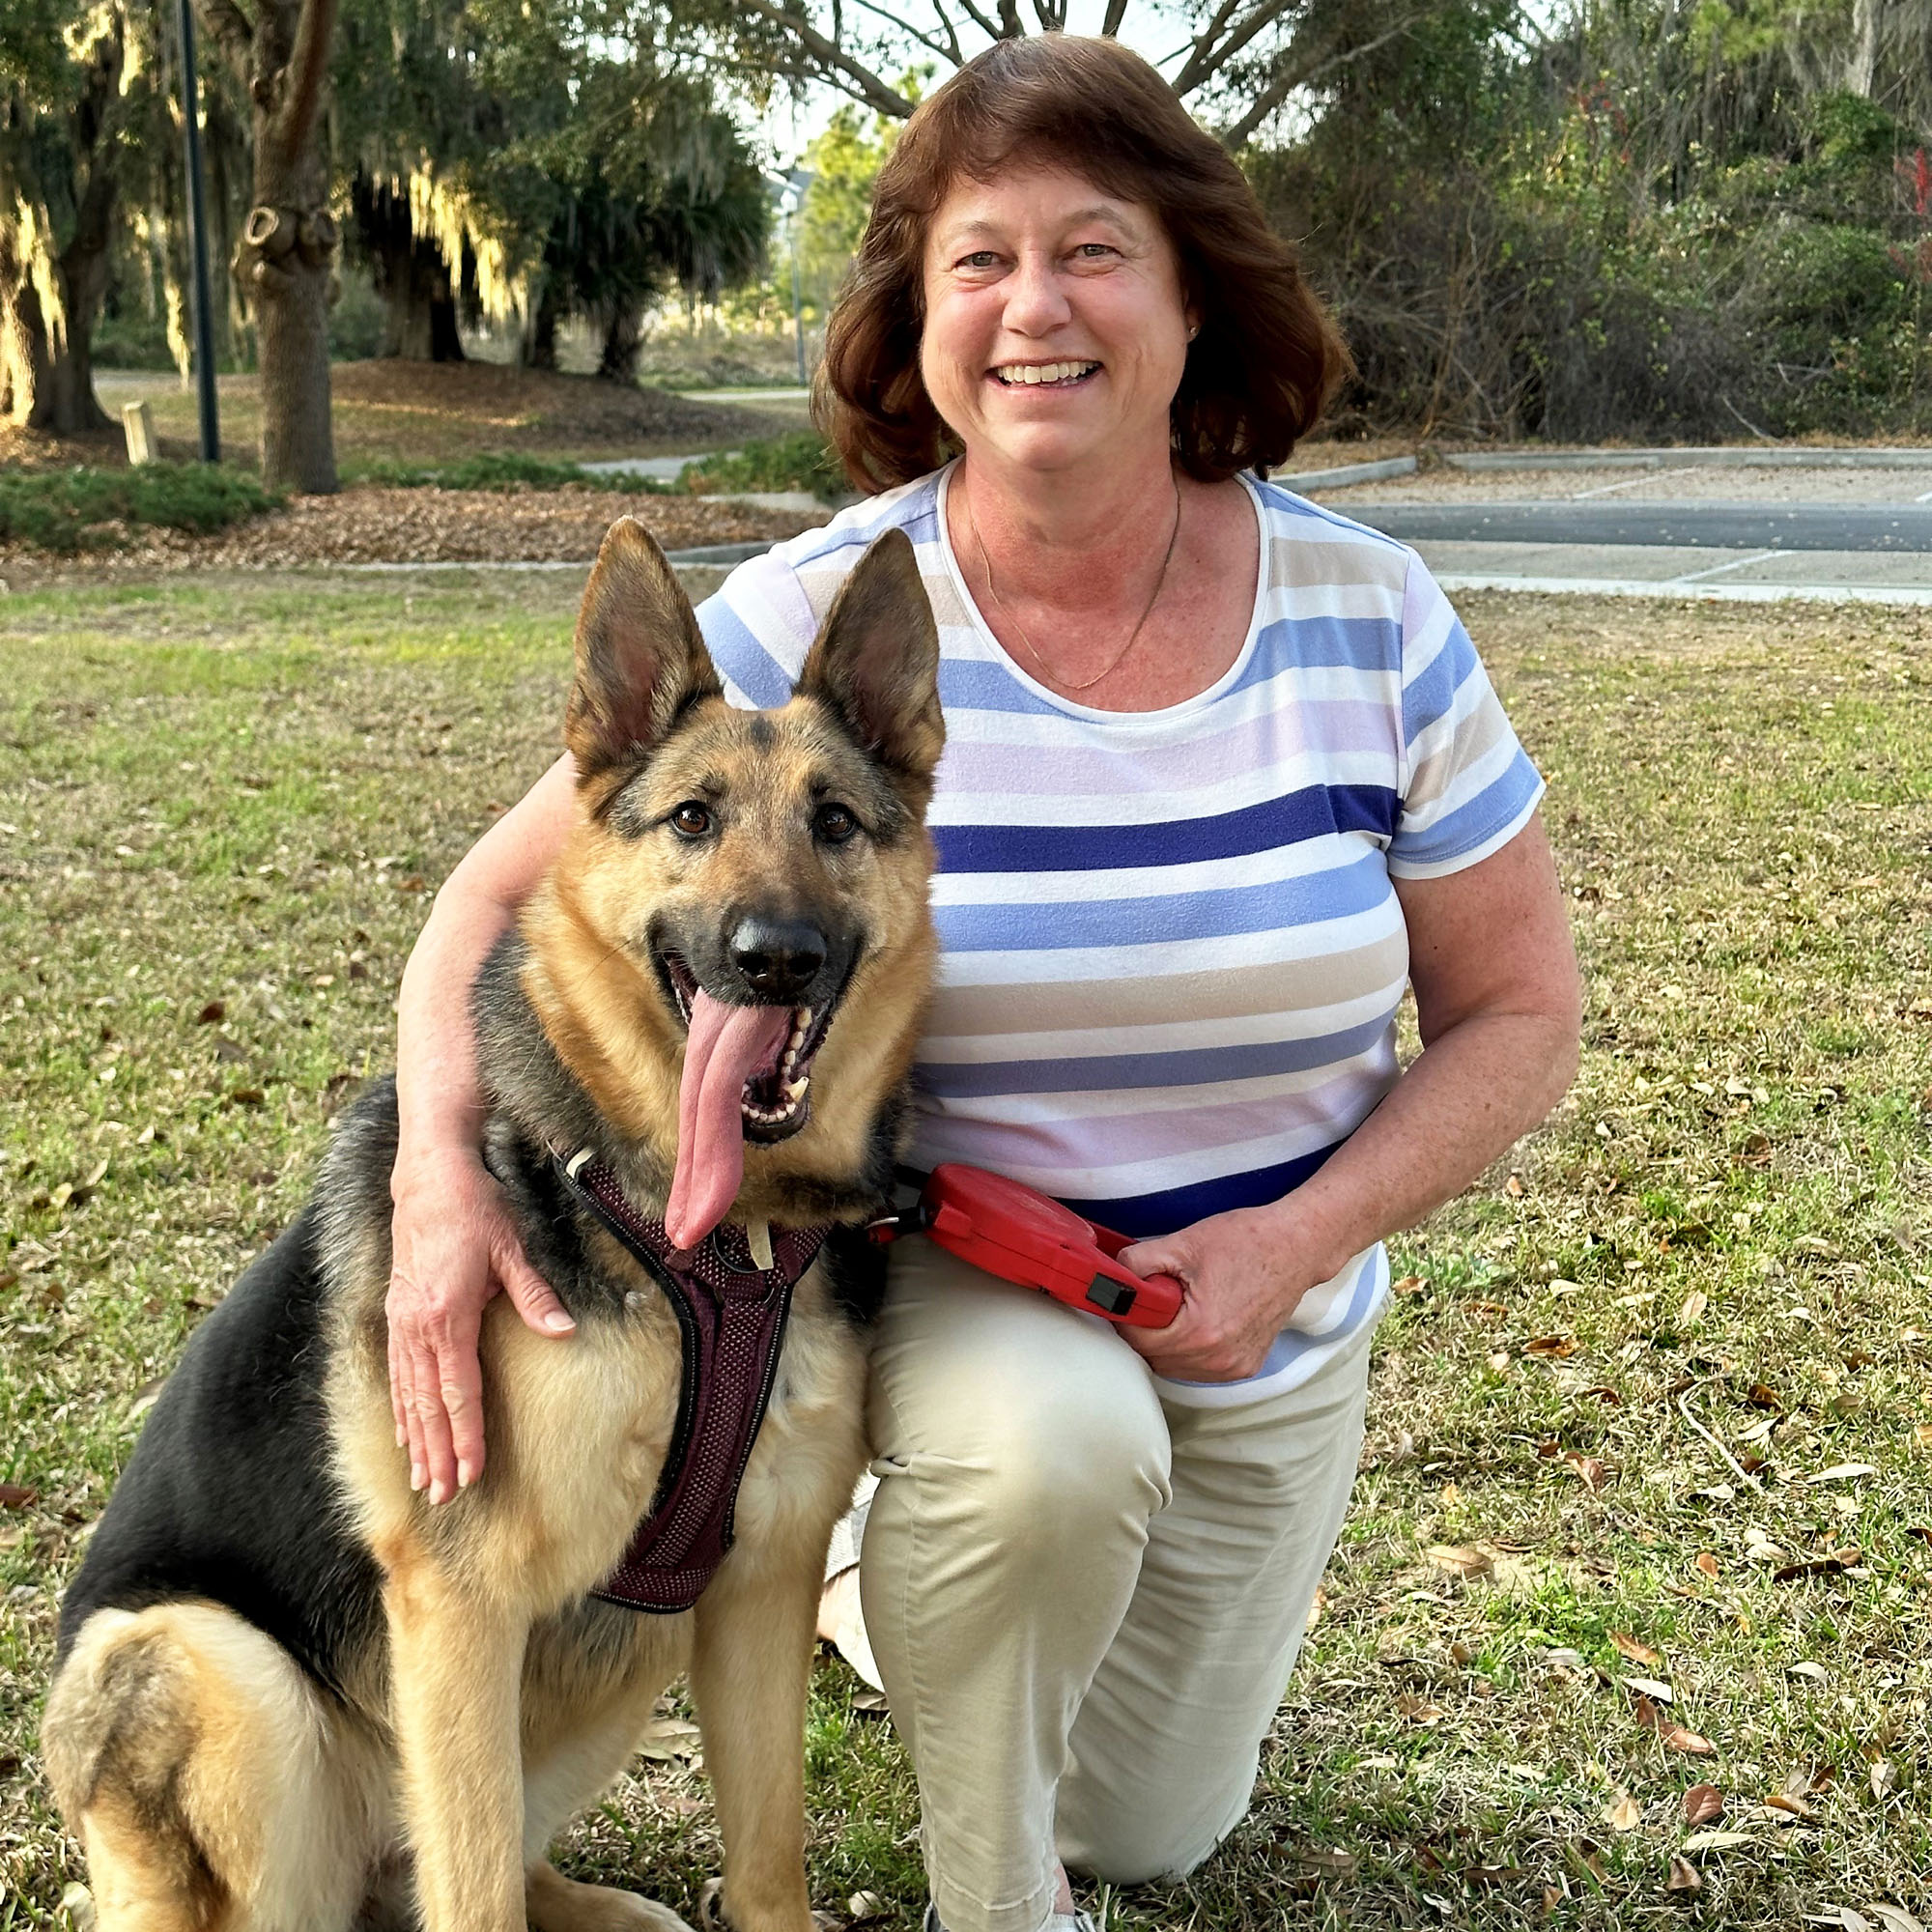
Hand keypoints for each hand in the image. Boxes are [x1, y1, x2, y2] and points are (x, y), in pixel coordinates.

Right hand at [386, 1147, 573, 1503]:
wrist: (428, 1178)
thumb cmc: (475, 1209)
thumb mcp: (512, 1248)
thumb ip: (534, 1294)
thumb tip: (565, 1330)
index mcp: (448, 1314)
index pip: (458, 1390)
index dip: (465, 1436)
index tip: (470, 1472)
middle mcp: (417, 1325)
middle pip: (428, 1404)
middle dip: (437, 1454)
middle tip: (442, 1498)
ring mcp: (402, 1322)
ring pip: (408, 1395)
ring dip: (417, 1441)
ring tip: (422, 1481)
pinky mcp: (396, 1314)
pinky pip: (398, 1374)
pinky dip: (402, 1409)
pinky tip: (406, 1434)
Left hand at [1115, 1201, 1341, 1382]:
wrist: (1296, 1247)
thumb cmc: (1245, 1241)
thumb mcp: (1182, 1243)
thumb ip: (1138, 1263)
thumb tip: (1110, 1279)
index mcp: (1200, 1332)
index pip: (1137, 1339)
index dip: (1126, 1315)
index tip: (1129, 1296)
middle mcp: (1219, 1359)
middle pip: (1154, 1357)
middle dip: (1145, 1329)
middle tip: (1153, 1297)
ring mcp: (1234, 1367)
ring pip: (1175, 1366)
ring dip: (1166, 1342)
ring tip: (1177, 1305)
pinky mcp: (1246, 1366)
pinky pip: (1200, 1367)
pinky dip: (1189, 1349)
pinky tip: (1198, 1319)